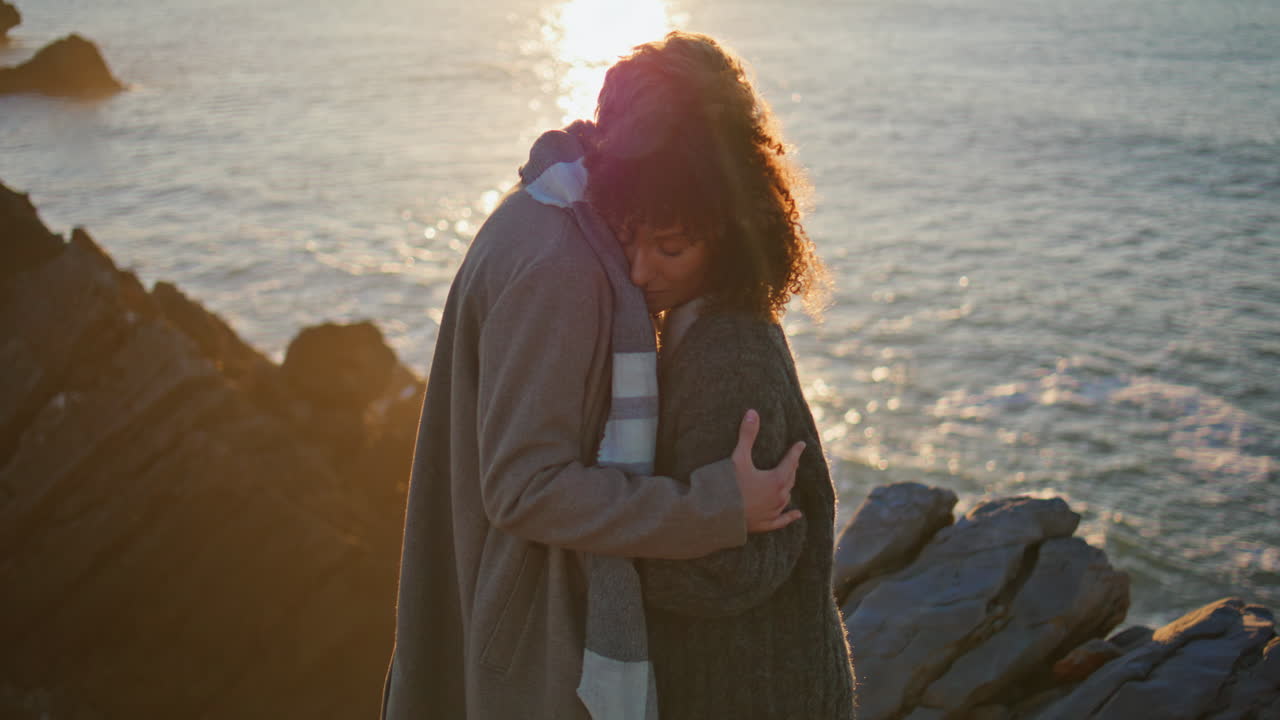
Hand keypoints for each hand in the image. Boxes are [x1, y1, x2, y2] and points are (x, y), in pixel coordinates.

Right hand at [732, 409, 804, 532]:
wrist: (719, 515)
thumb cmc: (729, 485)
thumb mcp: (738, 457)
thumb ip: (747, 435)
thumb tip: (752, 412)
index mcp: (775, 480)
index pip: (790, 462)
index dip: (795, 451)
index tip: (801, 444)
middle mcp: (778, 496)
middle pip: (790, 479)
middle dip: (792, 467)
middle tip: (794, 459)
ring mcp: (772, 511)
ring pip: (786, 497)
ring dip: (788, 487)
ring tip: (789, 480)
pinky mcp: (765, 524)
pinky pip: (782, 520)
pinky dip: (790, 516)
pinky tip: (797, 514)